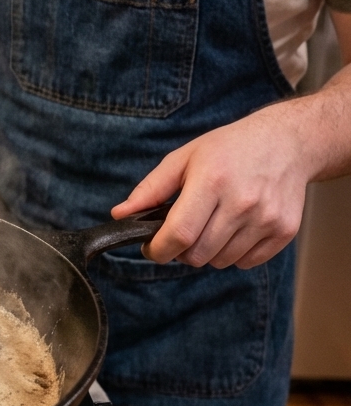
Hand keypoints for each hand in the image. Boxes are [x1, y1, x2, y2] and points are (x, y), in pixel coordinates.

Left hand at [111, 102, 312, 268]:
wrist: (285, 143)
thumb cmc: (229, 148)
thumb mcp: (183, 158)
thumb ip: (150, 189)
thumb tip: (120, 214)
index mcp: (211, 181)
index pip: (179, 233)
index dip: (158, 249)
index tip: (150, 248)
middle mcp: (242, 202)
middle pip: (198, 254)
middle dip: (180, 250)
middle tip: (181, 232)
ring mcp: (266, 219)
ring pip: (221, 261)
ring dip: (207, 252)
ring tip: (210, 223)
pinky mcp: (284, 231)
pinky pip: (246, 262)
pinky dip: (233, 253)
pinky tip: (233, 228)